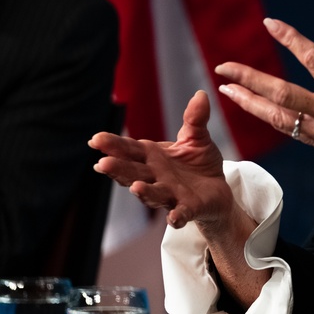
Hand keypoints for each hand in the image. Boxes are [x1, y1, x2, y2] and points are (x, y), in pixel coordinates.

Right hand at [90, 91, 240, 234]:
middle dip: (118, 169)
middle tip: (102, 163)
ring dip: (144, 192)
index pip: (130, 149)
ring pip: (153, 194)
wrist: (218, 191)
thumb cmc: (199, 163)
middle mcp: (156, 177)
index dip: (113, 145)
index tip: (95, 139)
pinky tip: (174, 218)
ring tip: (135, 187)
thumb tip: (201, 94)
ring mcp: (170, 194)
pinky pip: (181, 214)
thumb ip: (195, 119)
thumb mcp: (197, 137)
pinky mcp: (189, 209)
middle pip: (133, 172)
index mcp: (153, 156)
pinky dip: (176, 216)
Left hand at [216, 19, 313, 189]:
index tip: (270, 23)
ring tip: (225, 88)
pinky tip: (250, 105)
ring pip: (275, 116)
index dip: (291, 39)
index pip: (313, 59)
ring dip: (248, 102)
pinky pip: (284, 128)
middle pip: (281, 93)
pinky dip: (265, 115)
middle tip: (223, 67)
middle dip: (250, 80)